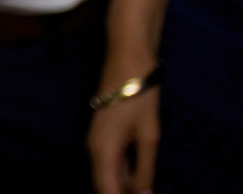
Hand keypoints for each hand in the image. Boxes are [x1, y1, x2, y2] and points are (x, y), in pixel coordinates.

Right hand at [89, 72, 159, 193]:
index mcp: (102, 152)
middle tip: (148, 193)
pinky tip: (141, 180)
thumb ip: (145, 170)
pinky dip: (124, 175)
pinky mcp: (104, 136)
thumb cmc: (139, 96)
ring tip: (147, 190)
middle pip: (105, 185)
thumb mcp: (148, 136)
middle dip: (123, 193)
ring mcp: (97, 142)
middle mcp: (94, 149)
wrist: (127, 62)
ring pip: (109, 176)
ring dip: (124, 187)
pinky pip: (112, 164)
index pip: (107, 191)